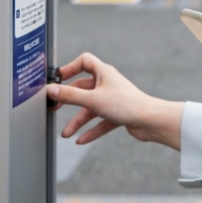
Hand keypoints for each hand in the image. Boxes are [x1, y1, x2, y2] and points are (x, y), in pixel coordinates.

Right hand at [45, 52, 184, 148]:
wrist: (151, 121)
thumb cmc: (127, 104)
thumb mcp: (93, 100)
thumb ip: (70, 96)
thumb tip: (51, 90)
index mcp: (103, 73)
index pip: (84, 62)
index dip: (69, 68)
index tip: (57, 79)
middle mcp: (108, 84)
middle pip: (83, 88)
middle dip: (68, 99)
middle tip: (54, 107)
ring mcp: (113, 99)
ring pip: (90, 108)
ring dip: (78, 121)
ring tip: (66, 133)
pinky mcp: (118, 114)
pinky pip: (100, 122)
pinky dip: (91, 130)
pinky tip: (81, 140)